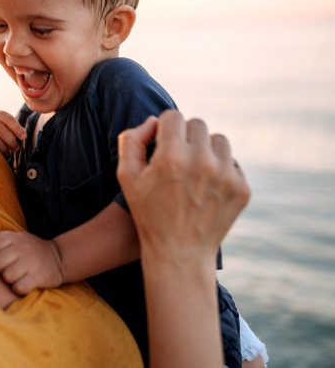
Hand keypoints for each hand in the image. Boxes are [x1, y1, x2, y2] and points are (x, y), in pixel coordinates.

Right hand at [0, 110, 26, 155]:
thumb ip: (10, 126)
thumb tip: (24, 134)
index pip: (8, 119)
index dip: (17, 128)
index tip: (24, 137)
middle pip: (3, 132)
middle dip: (12, 142)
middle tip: (16, 148)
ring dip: (6, 149)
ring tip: (8, 152)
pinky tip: (0, 154)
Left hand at [0, 230, 64, 294]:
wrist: (59, 258)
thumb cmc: (31, 251)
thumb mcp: (18, 238)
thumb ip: (1, 242)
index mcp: (15, 237)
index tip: (5, 258)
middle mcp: (22, 247)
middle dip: (1, 270)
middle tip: (10, 270)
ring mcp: (30, 262)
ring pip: (7, 276)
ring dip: (10, 281)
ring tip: (18, 277)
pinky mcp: (38, 277)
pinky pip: (18, 287)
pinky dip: (19, 289)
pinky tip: (25, 284)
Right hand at [116, 111, 249, 261]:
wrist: (179, 253)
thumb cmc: (148, 213)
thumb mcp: (126, 177)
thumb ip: (131, 140)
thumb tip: (153, 122)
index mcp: (172, 157)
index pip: (173, 116)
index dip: (164, 128)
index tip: (162, 143)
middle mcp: (202, 162)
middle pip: (197, 124)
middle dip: (185, 136)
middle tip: (177, 157)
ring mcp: (226, 176)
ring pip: (218, 140)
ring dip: (206, 149)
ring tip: (193, 169)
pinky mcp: (241, 188)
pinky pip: (232, 162)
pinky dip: (220, 170)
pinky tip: (206, 187)